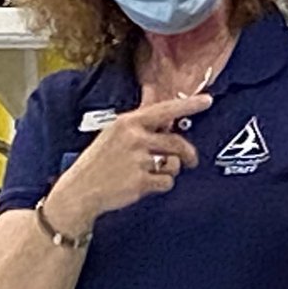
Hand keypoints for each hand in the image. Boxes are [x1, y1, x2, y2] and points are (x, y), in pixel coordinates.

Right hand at [45, 94, 212, 232]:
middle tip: (191, 161)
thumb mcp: (114, 133)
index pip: (164, 110)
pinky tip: (146, 185)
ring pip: (173, 164)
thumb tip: (157, 98)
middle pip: (177, 142)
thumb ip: (140, 121)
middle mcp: (134, 138)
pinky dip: (161, 185)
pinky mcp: (140, 181)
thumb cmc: (99, 161)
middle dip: (189, 154)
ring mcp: (138, 160)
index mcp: (128, 123)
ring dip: (170, 171)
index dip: (188, 105)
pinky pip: (167, 182)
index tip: (207, 100)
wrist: (80, 190)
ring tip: (153, 173)